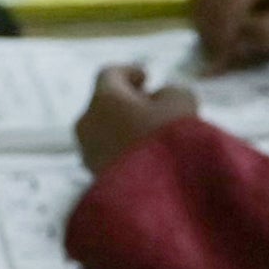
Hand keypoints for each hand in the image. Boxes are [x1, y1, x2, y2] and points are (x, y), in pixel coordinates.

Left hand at [74, 64, 201, 177]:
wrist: (155, 196)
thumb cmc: (168, 140)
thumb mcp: (181, 102)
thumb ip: (170, 92)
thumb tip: (160, 99)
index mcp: (103, 98)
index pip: (109, 75)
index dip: (129, 72)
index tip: (145, 77)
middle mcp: (87, 123)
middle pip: (105, 105)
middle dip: (128, 103)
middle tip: (153, 107)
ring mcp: (88, 154)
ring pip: (104, 132)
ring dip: (125, 129)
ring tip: (155, 138)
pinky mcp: (95, 180)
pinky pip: (108, 156)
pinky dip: (124, 152)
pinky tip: (149, 161)